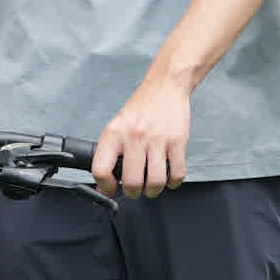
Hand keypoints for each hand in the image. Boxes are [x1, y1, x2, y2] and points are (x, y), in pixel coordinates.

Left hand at [94, 72, 190, 197]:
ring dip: (153, 191)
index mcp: (115, 133)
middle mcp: (134, 136)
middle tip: (136, 189)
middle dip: (134, 193)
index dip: (105, 186)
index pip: (101, 169)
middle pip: (132, 182)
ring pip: (155, 182)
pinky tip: (169, 176)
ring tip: (152, 185)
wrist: (166, 86)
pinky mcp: (178, 141)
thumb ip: (110, 155)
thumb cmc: (142, 108)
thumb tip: (104, 186)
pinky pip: (177, 174)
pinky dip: (173, 182)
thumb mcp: (118, 126)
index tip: (111, 188)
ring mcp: (158, 139)